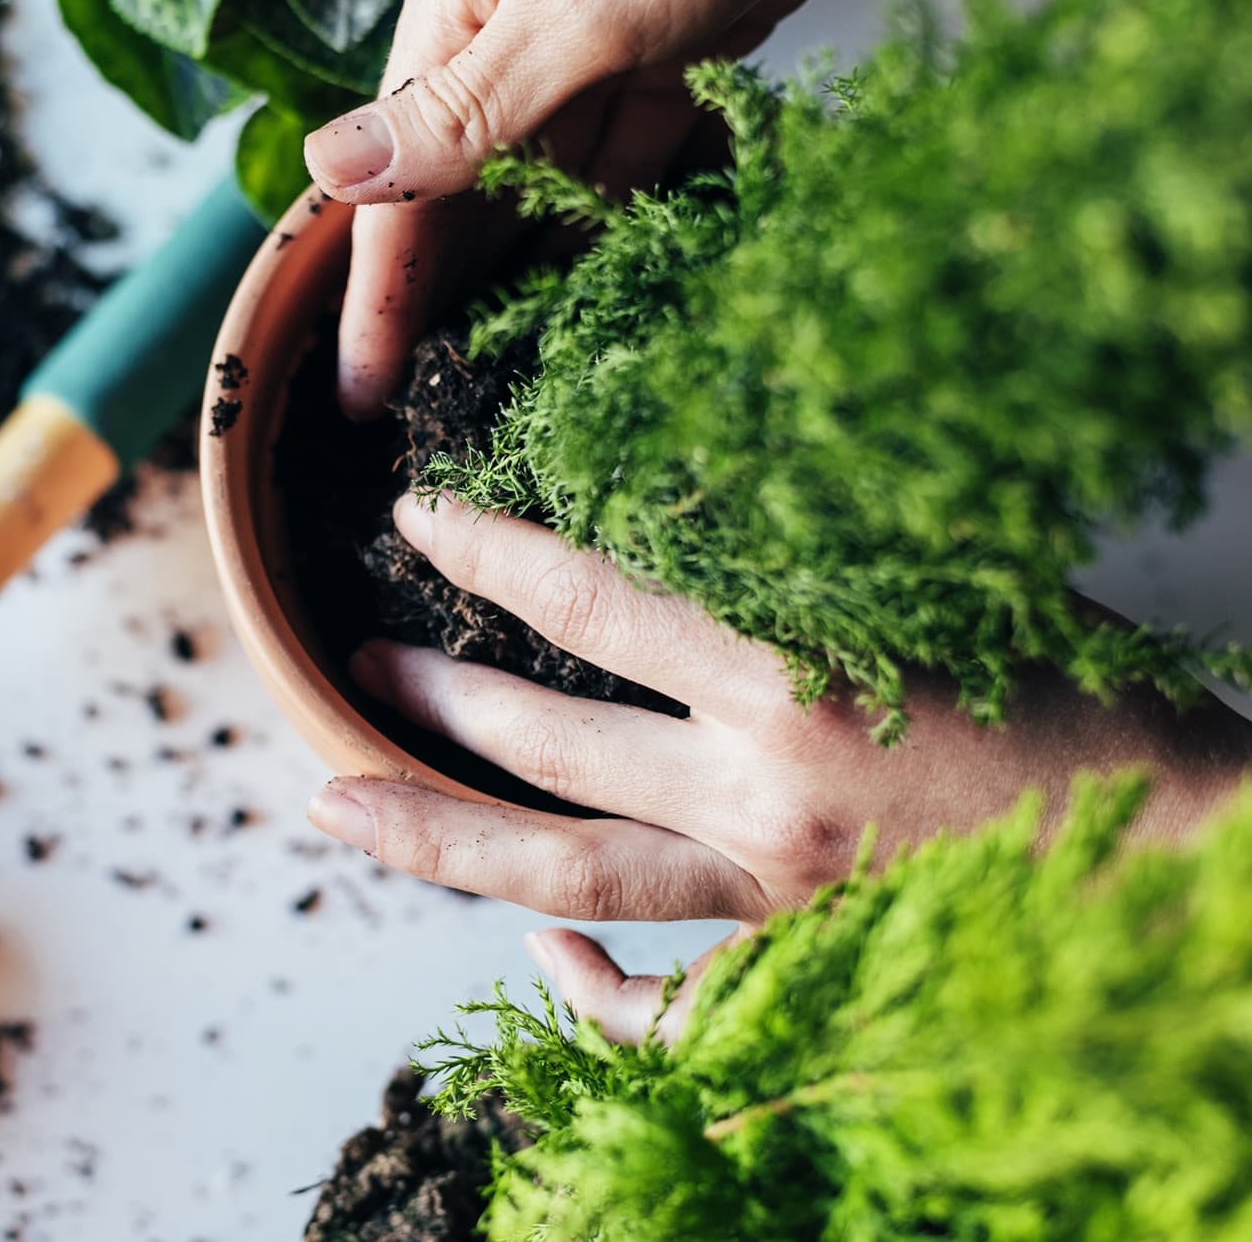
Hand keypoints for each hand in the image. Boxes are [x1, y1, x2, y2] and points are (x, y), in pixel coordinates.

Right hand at [302, 0, 892, 418]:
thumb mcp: (576, 6)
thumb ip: (465, 106)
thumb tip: (336, 170)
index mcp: (461, 4)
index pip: (398, 176)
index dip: (377, 291)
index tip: (362, 391)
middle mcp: (513, 24)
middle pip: (462, 186)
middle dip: (447, 290)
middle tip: (435, 401)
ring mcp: (594, 35)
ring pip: (545, 176)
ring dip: (528, 263)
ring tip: (506, 368)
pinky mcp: (674, 41)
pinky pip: (628, 151)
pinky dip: (616, 213)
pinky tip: (601, 280)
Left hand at [307, 495, 1251, 1041]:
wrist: (1182, 853)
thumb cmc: (1073, 703)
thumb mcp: (940, 588)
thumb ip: (805, 558)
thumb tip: (692, 490)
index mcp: (795, 674)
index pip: (591, 603)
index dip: (486, 553)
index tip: (416, 518)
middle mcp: (761, 791)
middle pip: (542, 745)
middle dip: (429, 700)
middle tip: (356, 664)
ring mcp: (770, 897)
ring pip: (563, 873)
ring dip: (435, 837)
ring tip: (336, 803)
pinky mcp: (798, 970)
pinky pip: (664, 1012)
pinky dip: (590, 995)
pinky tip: (536, 955)